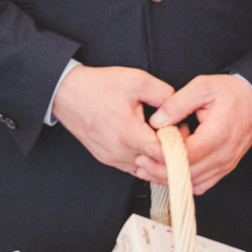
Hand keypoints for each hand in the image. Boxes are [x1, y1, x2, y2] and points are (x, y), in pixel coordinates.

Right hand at [51, 65, 174, 181]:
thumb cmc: (98, 87)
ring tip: (166, 138)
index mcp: (128, 135)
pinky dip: (147, 160)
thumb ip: (165, 94)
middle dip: (173, 153)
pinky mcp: (108, 159)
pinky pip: (134, 168)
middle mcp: (119, 153)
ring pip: (146, 171)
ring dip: (159, 159)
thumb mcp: (137, 81)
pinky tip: (152, 144)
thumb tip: (181, 108)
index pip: (164, 156)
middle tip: (180, 134)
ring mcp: (112, 159)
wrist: (67, 93)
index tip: (184, 131)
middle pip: (157, 166)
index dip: (180, 145)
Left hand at [144, 75, 251, 194]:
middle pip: (187, 173)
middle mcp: (223, 155)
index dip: (164, 156)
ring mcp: (224, 164)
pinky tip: (168, 173)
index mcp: (217, 135)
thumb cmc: (232, 94)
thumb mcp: (203, 87)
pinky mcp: (224, 168)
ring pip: (192, 183)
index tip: (146, 149)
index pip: (187, 154)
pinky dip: (183, 182)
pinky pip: (201, 184)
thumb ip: (177, 103)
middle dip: (159, 170)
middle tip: (140, 161)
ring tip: (147, 168)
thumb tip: (157, 121)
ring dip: (168, 178)